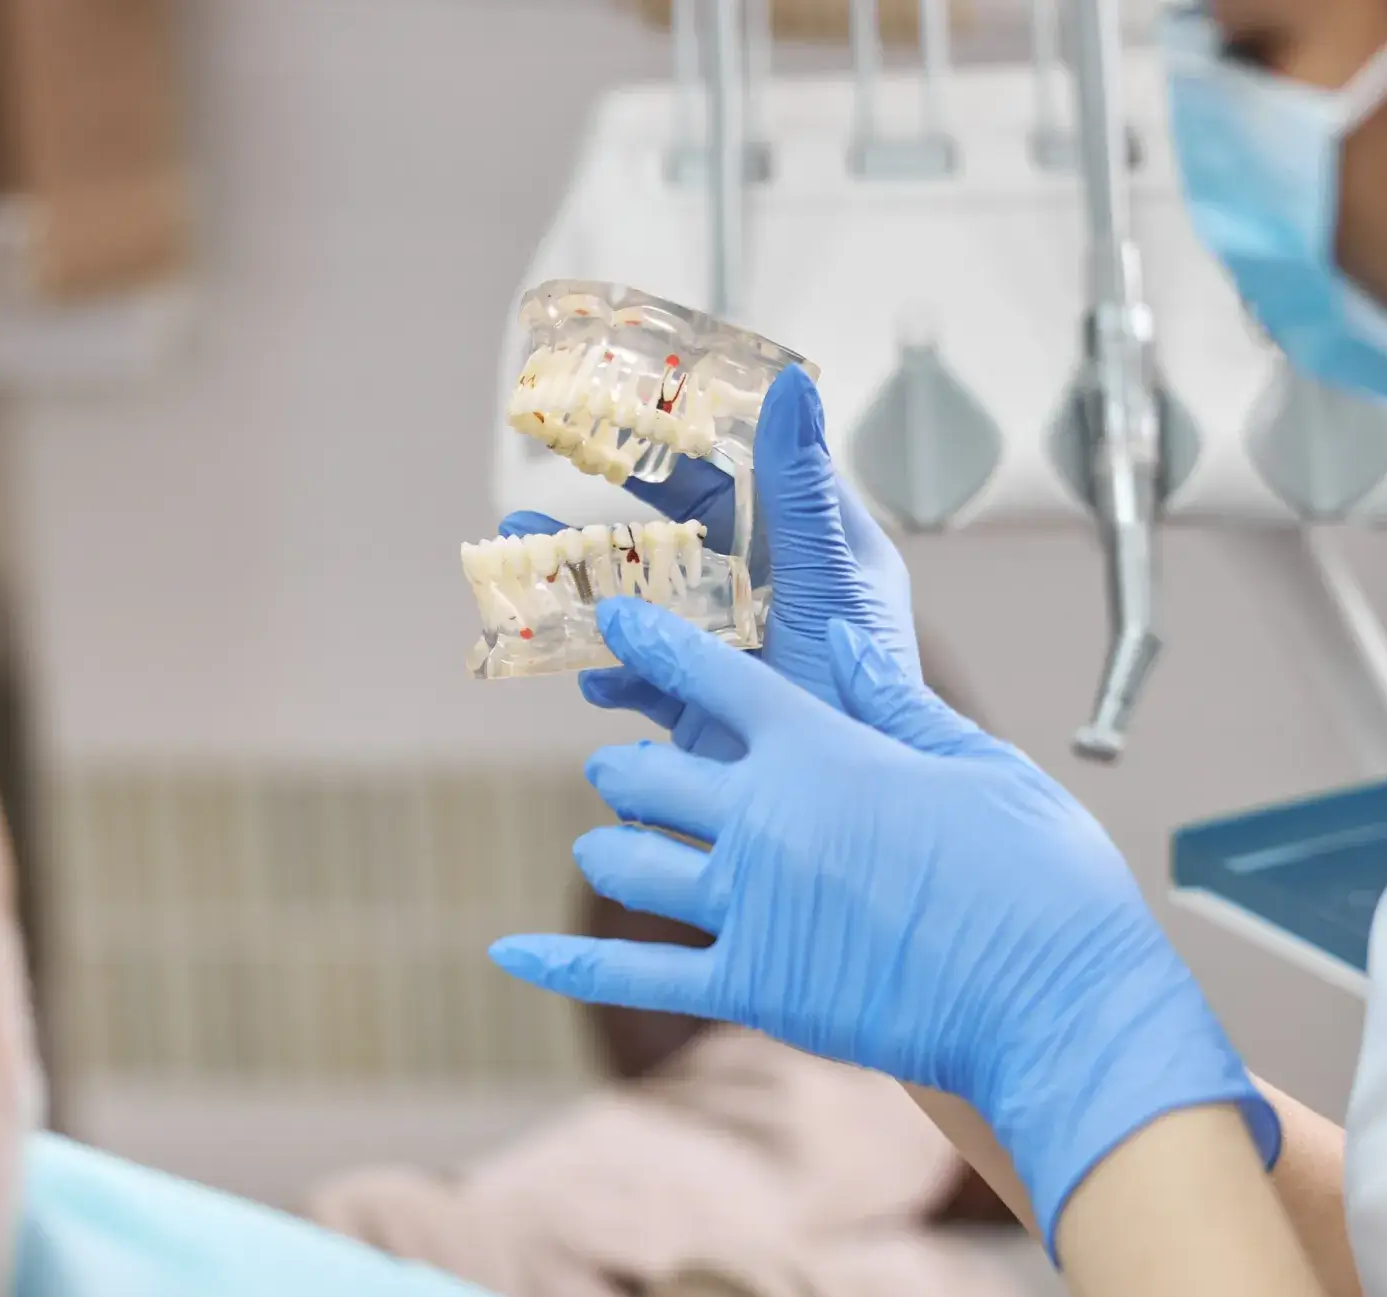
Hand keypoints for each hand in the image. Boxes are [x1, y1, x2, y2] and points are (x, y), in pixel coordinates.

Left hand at [490, 599, 1277, 1248]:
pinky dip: (562, 965)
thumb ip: (899, 706)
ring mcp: (748, 905)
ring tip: (604, 845)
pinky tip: (503, 954)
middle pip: (649, 777)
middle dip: (628, 772)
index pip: (714, 680)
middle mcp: (766, 818)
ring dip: (609, 849)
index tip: (616, 620)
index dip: (657, 644)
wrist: (1057, 1004)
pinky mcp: (751, 988)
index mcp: (823, 750)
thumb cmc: (1043, 880)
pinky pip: (629, 973)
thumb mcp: (982, 765)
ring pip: (628, 864)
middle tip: (621, 772)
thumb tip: (848, 648)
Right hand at [500, 364, 919, 759]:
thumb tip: (792, 385)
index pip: (739, 471)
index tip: (616, 398)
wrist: (852, 822)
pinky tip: (592, 678)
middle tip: (544, 473)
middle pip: (674, 534)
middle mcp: (766, 593)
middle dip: (606, 511)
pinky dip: (610, 676)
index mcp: (810, 547)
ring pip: (644, 605)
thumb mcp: (828, 583)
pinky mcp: (703, 708)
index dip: (680, 435)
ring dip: (584, 587)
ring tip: (521, 566)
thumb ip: (801, 491)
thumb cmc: (864, 693)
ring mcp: (730, 652)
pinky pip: (641, 679)